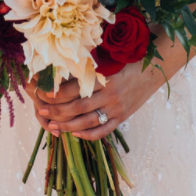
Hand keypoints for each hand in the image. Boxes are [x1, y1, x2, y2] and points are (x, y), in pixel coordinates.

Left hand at [26, 61, 163, 140]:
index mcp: (103, 78)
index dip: (55, 93)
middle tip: (42, 111)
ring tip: (53, 126)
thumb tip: (62, 72)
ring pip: (87, 122)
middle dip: (56, 111)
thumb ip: (89, 69)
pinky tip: (75, 134)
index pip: (73, 89)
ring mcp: (116, 109)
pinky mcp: (121, 118)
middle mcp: (109, 95)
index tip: (42, 93)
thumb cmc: (127, 60)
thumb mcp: (108, 61)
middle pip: (77, 108)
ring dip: (67, 126)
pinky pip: (102, 131)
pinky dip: (87, 135)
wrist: (153, 70)